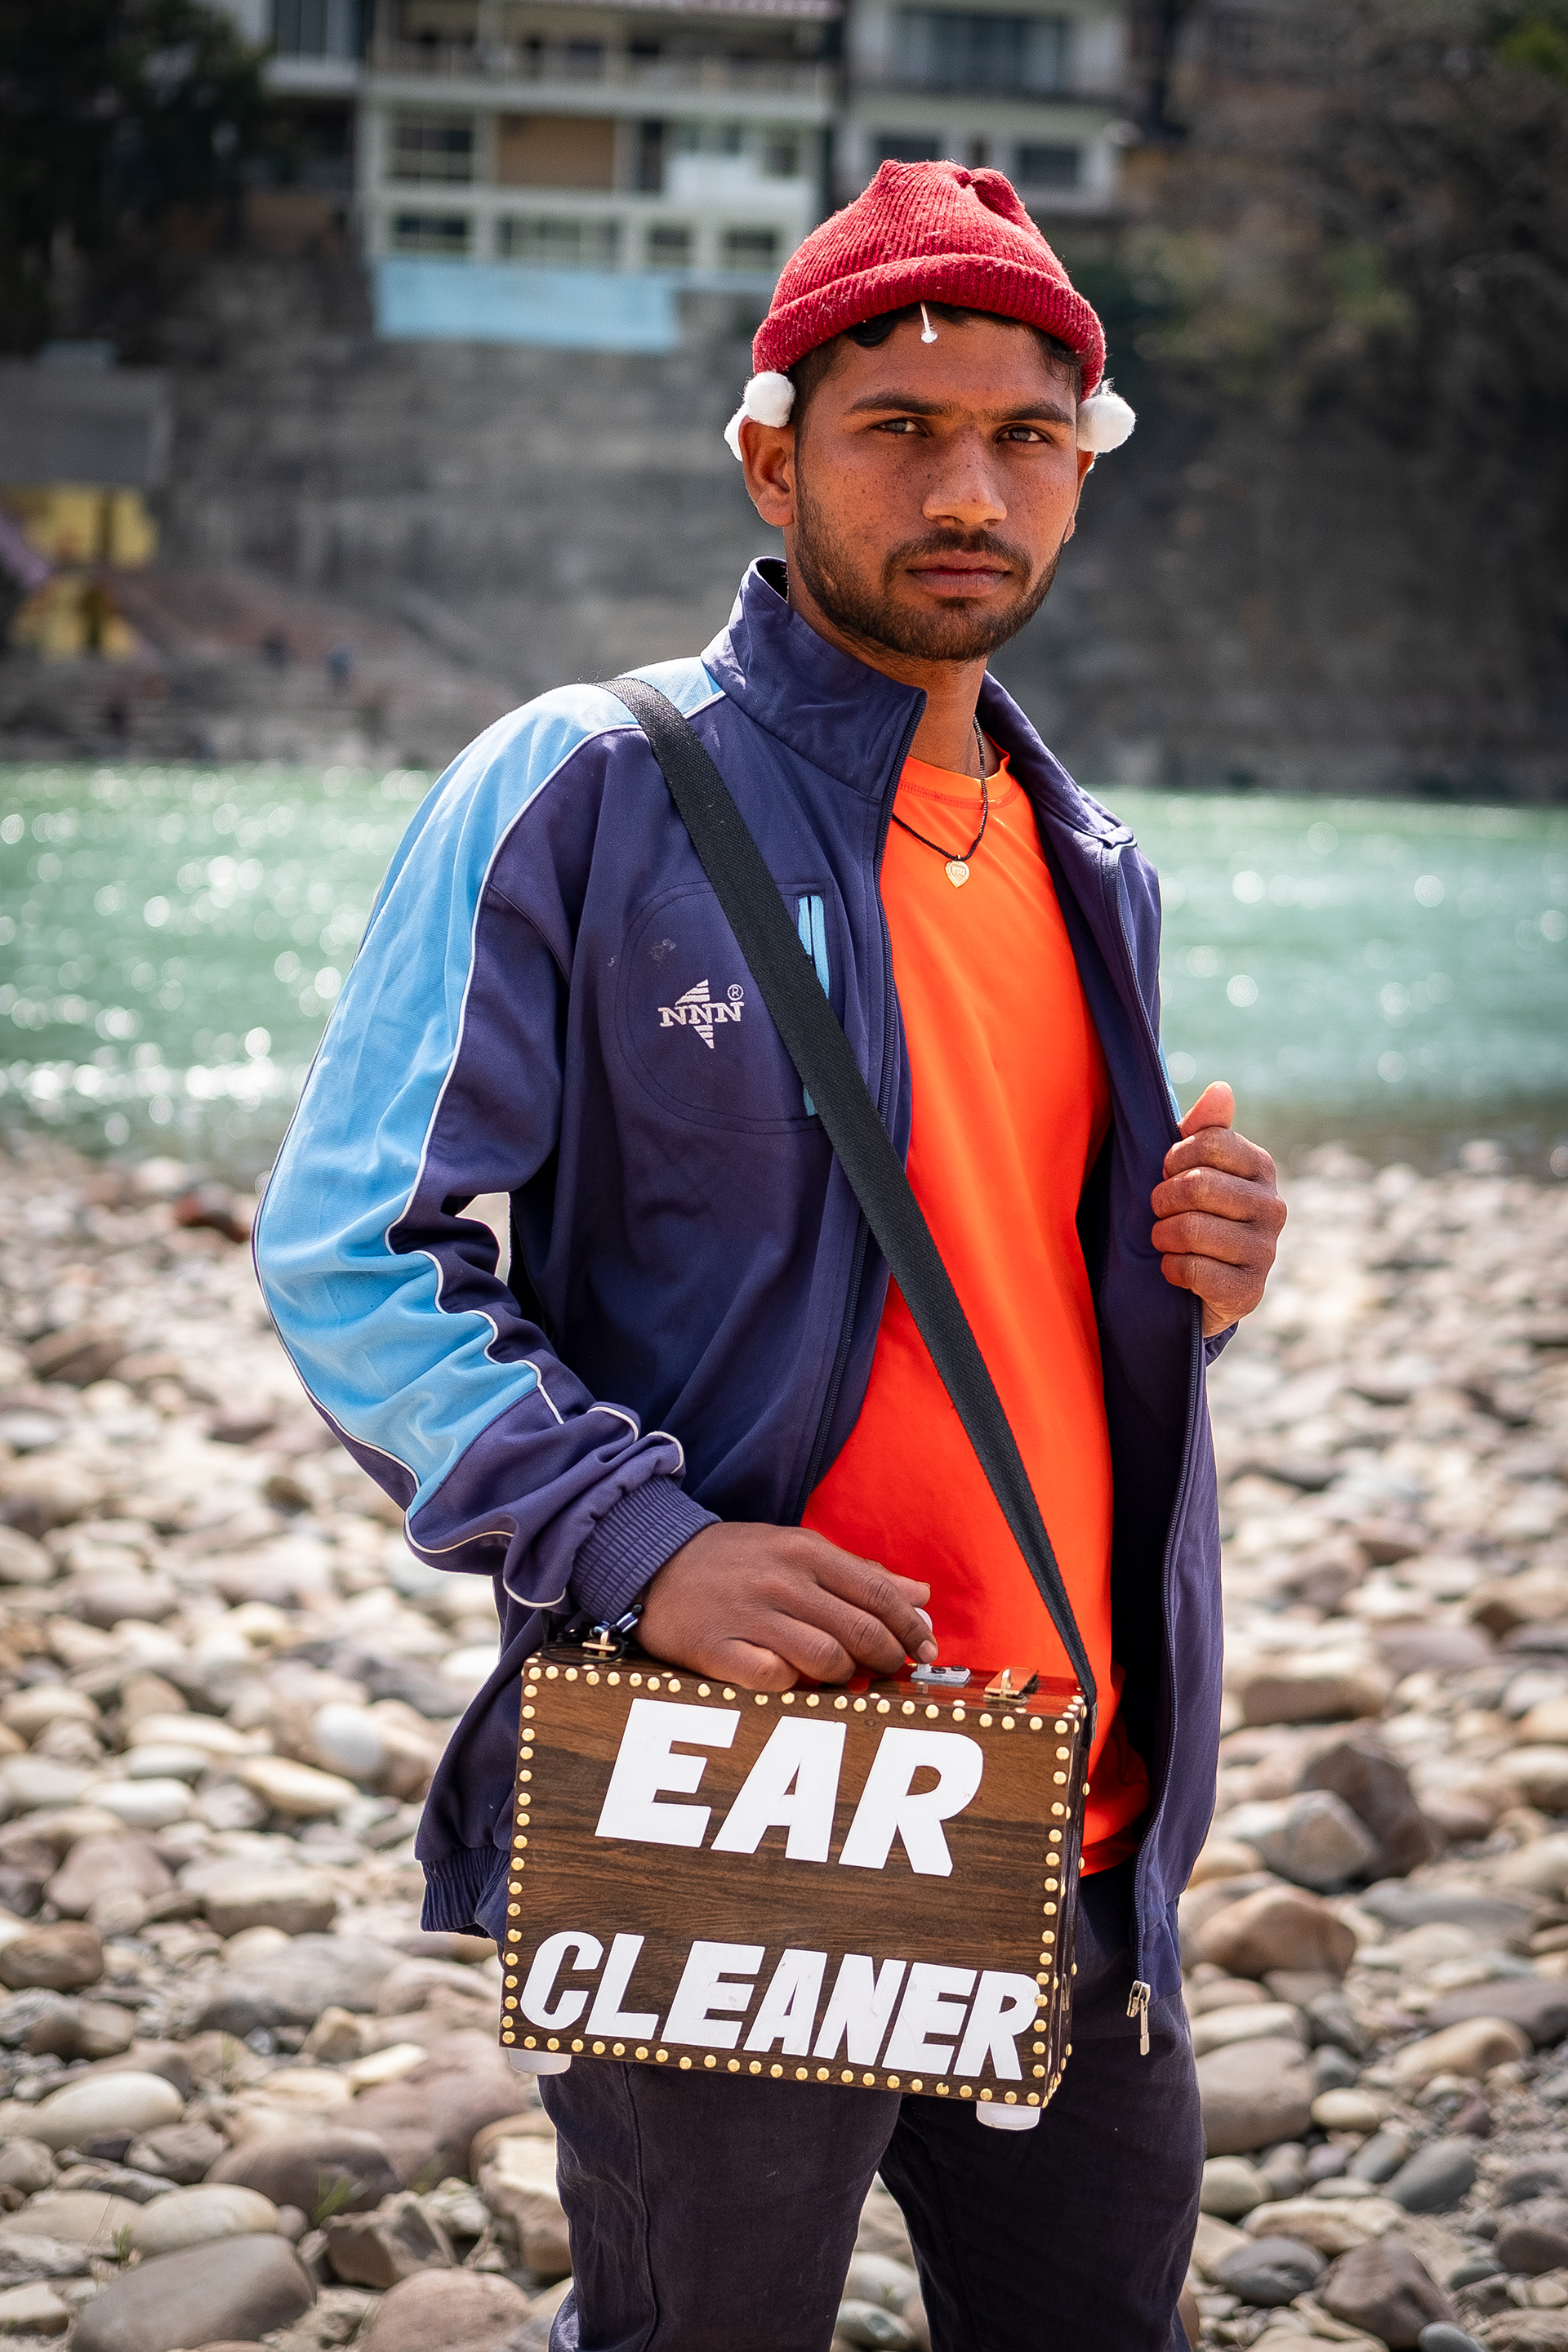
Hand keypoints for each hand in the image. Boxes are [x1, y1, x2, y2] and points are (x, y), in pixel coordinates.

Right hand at [638, 1522, 937, 1692]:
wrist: (652, 1564)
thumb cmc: (734, 1561)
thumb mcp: (795, 1550)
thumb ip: (858, 1572)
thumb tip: (920, 1594)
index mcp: (804, 1551)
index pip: (877, 1592)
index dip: (910, 1626)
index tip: (926, 1647)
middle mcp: (780, 1581)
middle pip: (859, 1631)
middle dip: (888, 1657)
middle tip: (893, 1670)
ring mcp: (748, 1616)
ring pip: (825, 1660)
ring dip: (844, 1676)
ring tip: (842, 1676)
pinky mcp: (718, 1650)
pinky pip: (774, 1679)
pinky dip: (791, 1685)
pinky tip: (791, 1679)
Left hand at [1151, 1080, 1284, 1337]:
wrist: (1203, 1286)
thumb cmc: (1193, 1213)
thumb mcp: (1192, 1168)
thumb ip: (1204, 1129)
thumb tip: (1221, 1089)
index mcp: (1260, 1167)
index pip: (1209, 1141)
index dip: (1173, 1157)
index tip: (1166, 1172)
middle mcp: (1273, 1207)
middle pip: (1197, 1185)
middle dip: (1162, 1199)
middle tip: (1159, 1211)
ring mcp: (1266, 1251)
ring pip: (1191, 1229)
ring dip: (1162, 1236)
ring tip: (1165, 1240)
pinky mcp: (1249, 1290)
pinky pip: (1194, 1270)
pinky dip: (1171, 1269)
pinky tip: (1176, 1269)